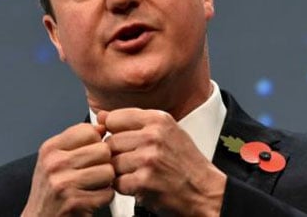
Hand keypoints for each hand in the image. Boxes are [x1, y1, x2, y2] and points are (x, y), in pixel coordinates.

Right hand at [21, 123, 114, 216]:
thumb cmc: (51, 191)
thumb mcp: (56, 160)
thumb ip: (78, 141)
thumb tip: (103, 125)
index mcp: (50, 148)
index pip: (89, 130)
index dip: (96, 142)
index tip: (90, 154)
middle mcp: (54, 163)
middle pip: (103, 150)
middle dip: (104, 163)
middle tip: (93, 174)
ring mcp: (63, 183)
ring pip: (108, 171)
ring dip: (106, 182)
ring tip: (92, 186)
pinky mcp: (73, 202)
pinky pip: (107, 193)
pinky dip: (104, 198)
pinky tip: (91, 199)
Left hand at [99, 109, 226, 215]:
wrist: (204, 190)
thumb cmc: (186, 162)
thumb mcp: (168, 131)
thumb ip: (135, 122)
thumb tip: (102, 116)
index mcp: (158, 119)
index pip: (114, 118)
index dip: (114, 132)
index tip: (123, 140)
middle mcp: (153, 136)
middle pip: (111, 142)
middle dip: (118, 155)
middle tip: (135, 162)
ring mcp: (148, 159)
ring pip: (112, 163)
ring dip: (121, 172)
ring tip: (139, 173)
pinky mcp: (143, 182)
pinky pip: (117, 183)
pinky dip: (125, 188)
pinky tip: (140, 185)